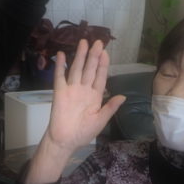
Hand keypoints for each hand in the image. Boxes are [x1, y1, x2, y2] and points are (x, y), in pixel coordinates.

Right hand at [44, 39, 124, 153]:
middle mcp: (84, 89)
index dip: (103, 64)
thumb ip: (110, 107)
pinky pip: (60, 76)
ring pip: (77, 69)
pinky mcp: (59, 92)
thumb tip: (123, 96)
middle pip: (89, 69)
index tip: (106, 52)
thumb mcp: (101, 120)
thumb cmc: (84, 132)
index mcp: (95, 96)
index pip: (100, 76)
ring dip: (80, 56)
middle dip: (94, 55)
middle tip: (98, 42)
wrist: (65, 141)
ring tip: (83, 42)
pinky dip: (61, 66)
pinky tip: (62, 54)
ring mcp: (71, 89)